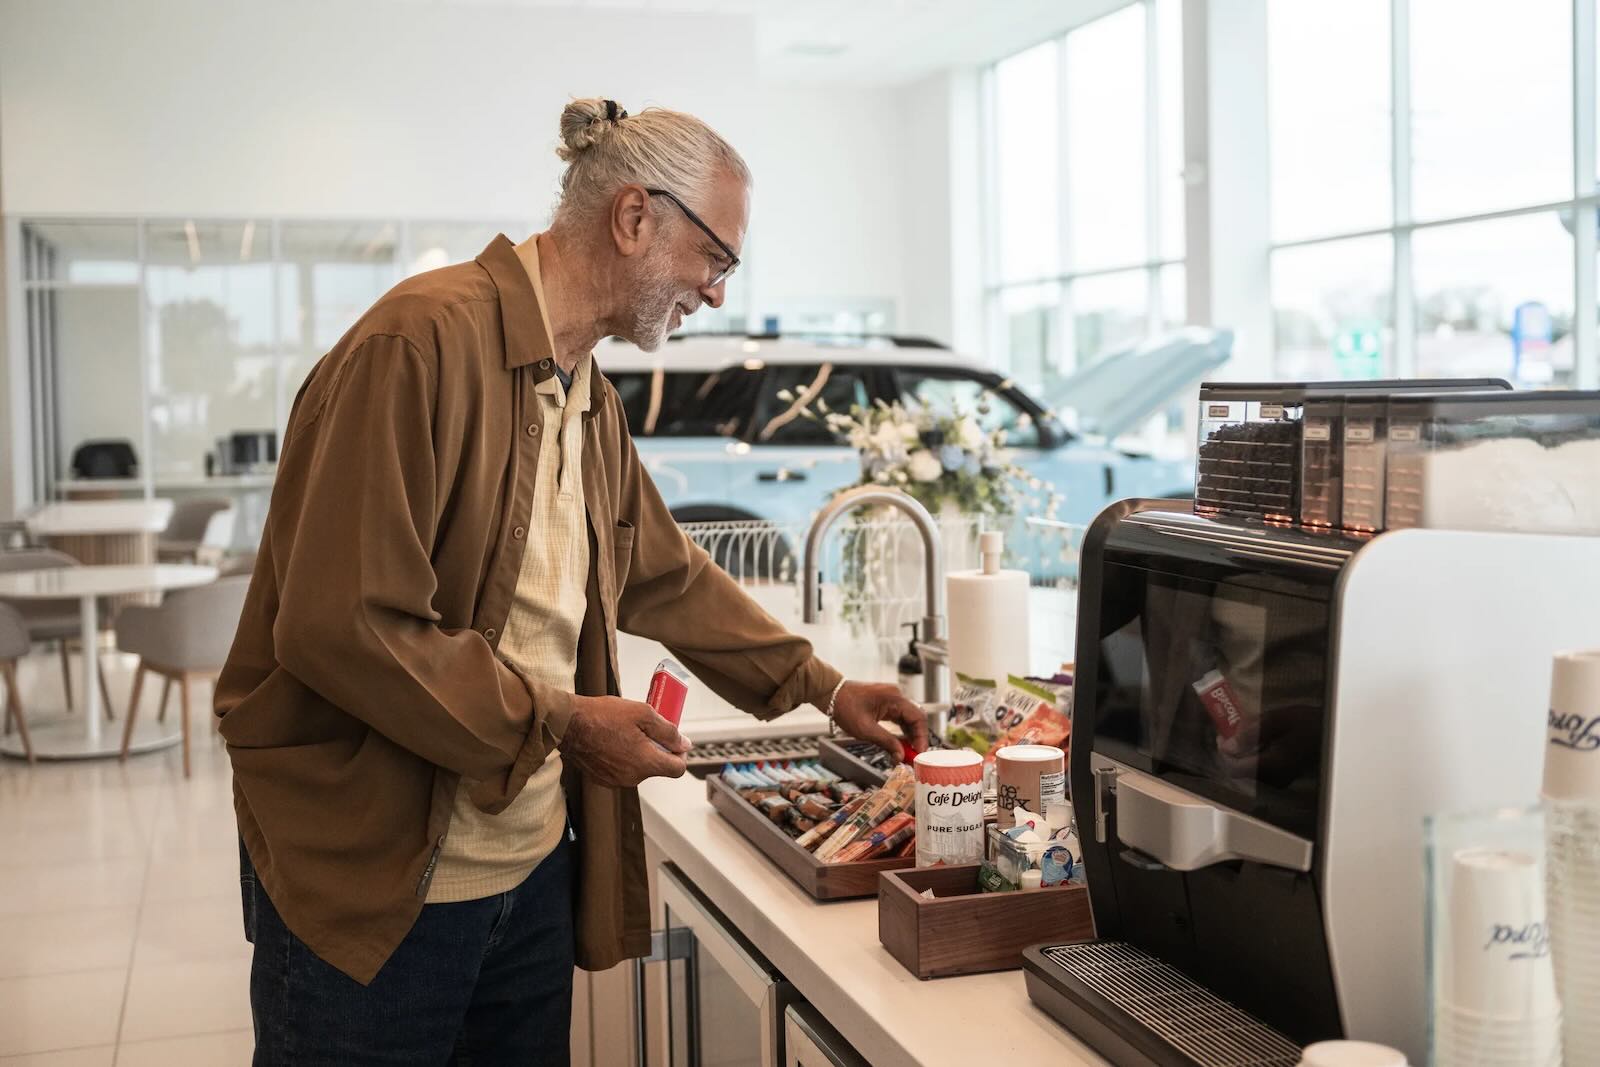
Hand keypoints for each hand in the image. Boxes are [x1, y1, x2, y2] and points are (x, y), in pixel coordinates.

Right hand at [560, 695, 690, 787]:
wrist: (568, 724)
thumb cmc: (603, 716)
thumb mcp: (643, 714)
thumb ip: (668, 732)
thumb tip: (684, 744)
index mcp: (645, 763)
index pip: (677, 770)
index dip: (680, 754)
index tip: (674, 742)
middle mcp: (632, 778)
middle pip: (657, 768)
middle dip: (657, 750)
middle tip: (647, 729)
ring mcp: (616, 781)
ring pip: (639, 769)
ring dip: (639, 753)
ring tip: (627, 732)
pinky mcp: (602, 779)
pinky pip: (622, 770)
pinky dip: (623, 758)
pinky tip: (613, 741)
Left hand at [828, 682, 928, 763]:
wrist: (831, 693)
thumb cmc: (845, 707)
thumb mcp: (866, 729)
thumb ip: (886, 742)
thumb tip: (900, 756)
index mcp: (894, 698)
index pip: (918, 717)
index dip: (922, 736)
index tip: (920, 752)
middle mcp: (896, 695)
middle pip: (916, 718)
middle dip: (917, 737)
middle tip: (915, 755)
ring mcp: (892, 698)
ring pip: (909, 718)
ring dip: (910, 735)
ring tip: (908, 752)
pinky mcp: (886, 702)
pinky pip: (900, 716)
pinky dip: (902, 730)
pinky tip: (901, 742)